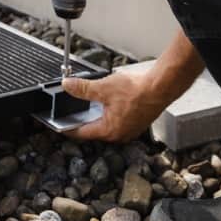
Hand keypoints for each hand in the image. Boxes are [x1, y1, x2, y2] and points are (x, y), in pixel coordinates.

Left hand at [60, 71, 177, 142]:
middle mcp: (119, 134)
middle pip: (94, 129)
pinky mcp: (137, 122)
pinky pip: (118, 120)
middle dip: (84, 119)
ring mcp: (129, 130)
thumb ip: (83, 89)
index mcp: (108, 131)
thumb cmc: (137, 91)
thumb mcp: (103, 88)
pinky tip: (109, 101)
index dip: (68, 128)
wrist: (161, 87)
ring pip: (107, 124)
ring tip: (91, 103)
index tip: (59, 126)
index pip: (81, 133)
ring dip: (98, 115)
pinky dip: (110, 112)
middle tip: (73, 111)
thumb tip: (68, 86)